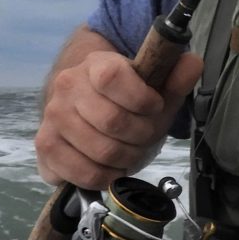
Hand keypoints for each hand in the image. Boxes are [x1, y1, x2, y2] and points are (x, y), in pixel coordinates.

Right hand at [35, 28, 202, 189]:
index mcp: (95, 65)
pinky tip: (112, 166)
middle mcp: (67, 87)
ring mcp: (52, 118)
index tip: (154, 107)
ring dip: (127, 158)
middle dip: (141, 135)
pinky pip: (84, 173)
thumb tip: (192, 63)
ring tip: (129, 151)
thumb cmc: (126, 102)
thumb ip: (174, 77)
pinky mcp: (46, 147)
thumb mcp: (154, 88)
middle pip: (113, 121)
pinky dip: (107, 176)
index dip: (142, 99)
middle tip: (145, 136)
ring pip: (102, 151)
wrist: (87, 111)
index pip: (113, 77)